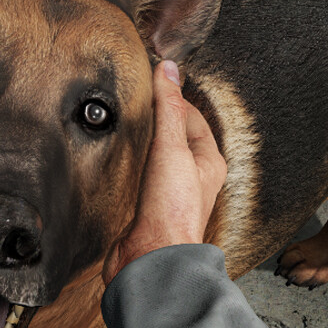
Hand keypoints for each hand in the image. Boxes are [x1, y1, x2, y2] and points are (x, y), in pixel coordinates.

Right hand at [103, 60, 227, 285]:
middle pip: (176, 136)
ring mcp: (170, 193)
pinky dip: (132, 164)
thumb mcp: (172, 148)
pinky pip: (142, 177)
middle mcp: (193, 177)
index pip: (192, 115)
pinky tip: (119, 161)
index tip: (152, 77)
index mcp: (208, 161)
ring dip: (145, 141)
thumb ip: (169, 108)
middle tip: (136, 96)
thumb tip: (169, 69)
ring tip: (127, 123)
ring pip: (159, 157)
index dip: (173, 95)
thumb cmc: (171, 210)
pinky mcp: (149, 208)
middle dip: (158, 117)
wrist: (152, 259)